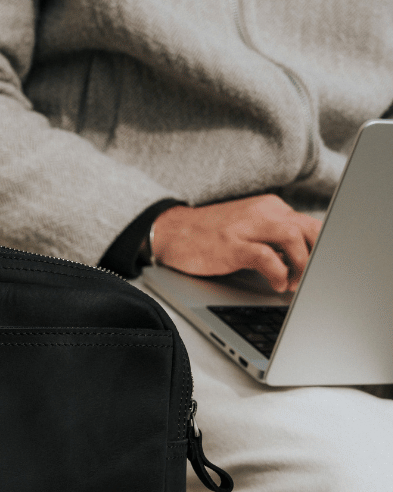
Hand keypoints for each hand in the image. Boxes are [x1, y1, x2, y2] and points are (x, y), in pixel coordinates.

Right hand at [151, 195, 320, 292]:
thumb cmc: (210, 235)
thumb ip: (273, 238)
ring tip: (294, 283)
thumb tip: (302, 262)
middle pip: (309, 229)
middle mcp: (263, 212)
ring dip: (301, 265)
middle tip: (310, 279)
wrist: (171, 231)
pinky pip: (267, 257)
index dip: (320, 250)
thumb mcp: (248, 229)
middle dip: (316, 257)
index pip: (311, 225)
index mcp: (270, 207)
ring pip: (293, 238)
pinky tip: (276, 284)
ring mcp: (246, 227)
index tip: (319, 269)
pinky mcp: (232, 245)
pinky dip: (278, 273)